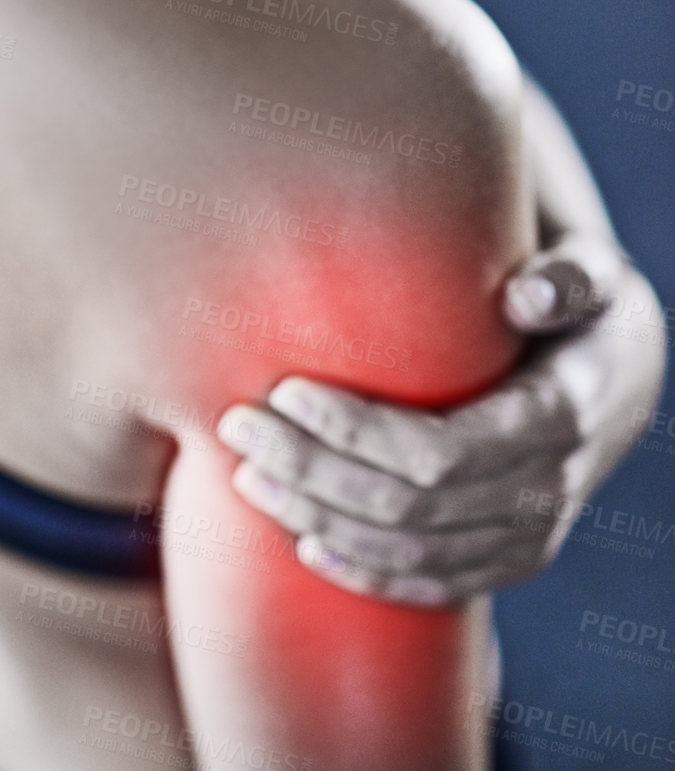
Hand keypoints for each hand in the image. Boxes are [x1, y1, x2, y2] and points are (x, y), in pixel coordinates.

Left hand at [215, 236, 666, 606]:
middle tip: (237, 422)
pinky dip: (365, 572)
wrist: (622, 374)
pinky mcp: (509, 558)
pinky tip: (305, 544)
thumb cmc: (587, 306)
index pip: (440, 451)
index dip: (355, 432)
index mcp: (560, 419)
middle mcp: (547, 491)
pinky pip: (433, 586)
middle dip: (312, 469)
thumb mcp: (595, 275)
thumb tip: (525, 298)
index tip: (286, 390)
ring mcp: (529, 536)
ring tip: (246, 474)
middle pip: (407, 507)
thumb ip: (569, 276)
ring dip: (319, 519)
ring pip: (409, 554)